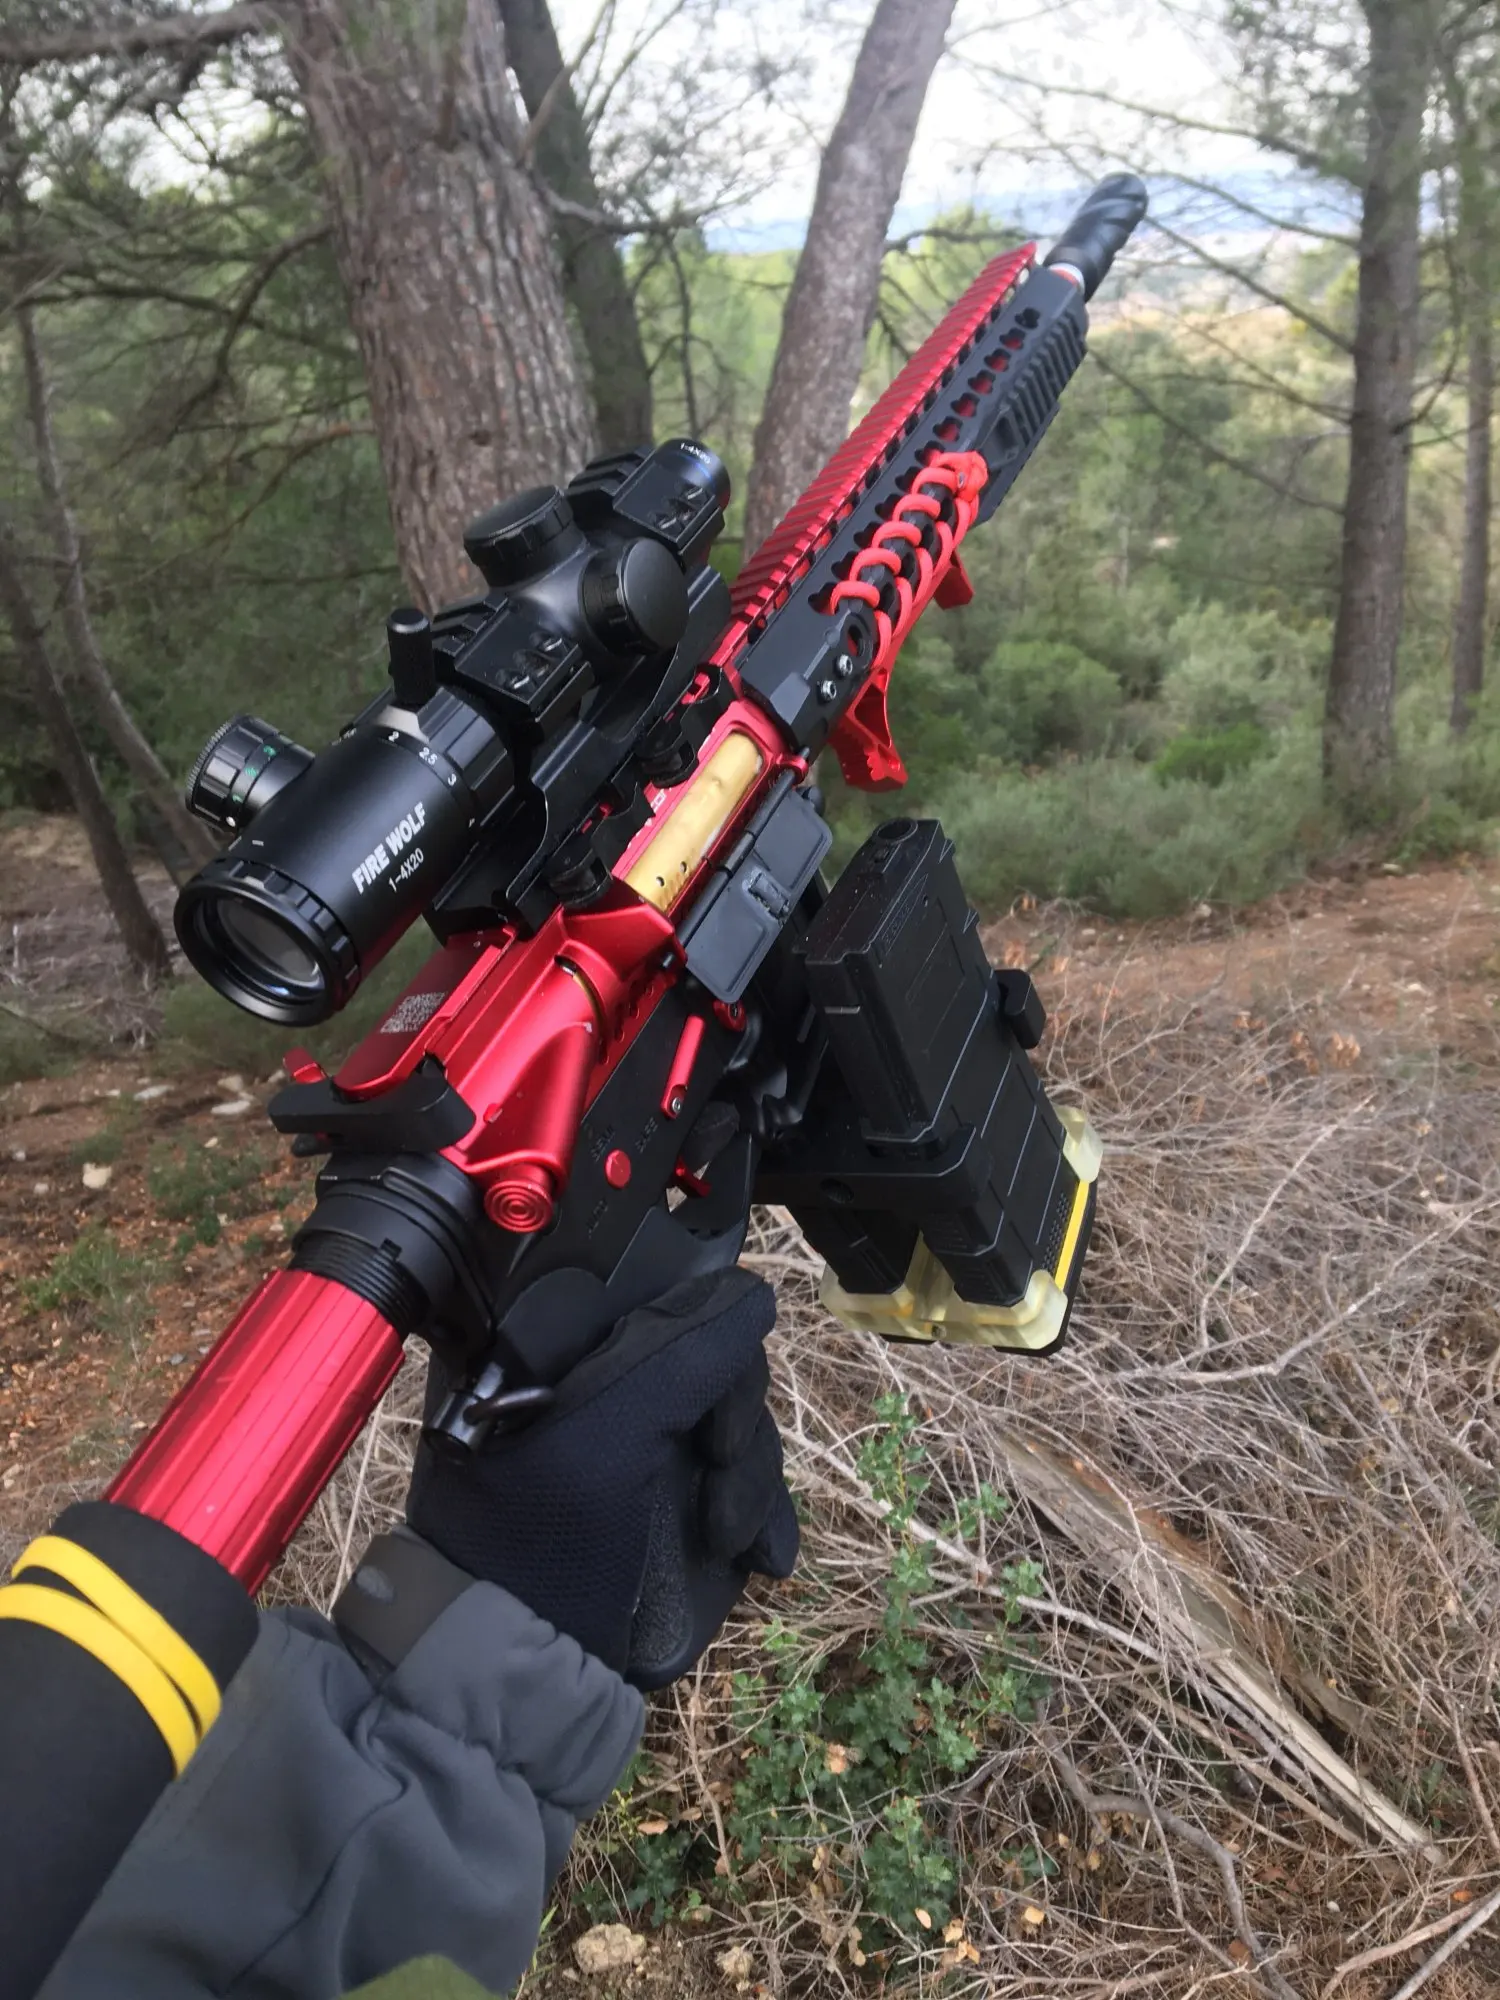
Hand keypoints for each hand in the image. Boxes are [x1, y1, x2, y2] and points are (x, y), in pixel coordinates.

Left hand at [405, 1267, 797, 1686]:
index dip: (704, 1333)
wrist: (538, 1669)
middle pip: (722, 1366)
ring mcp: (660, 1456)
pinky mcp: (693, 1509)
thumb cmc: (541, 1540)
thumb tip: (751, 1294)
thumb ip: (679, 1353)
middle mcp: (619, 1396)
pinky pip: (759, 1492)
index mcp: (574, 1358)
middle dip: (736, 1419)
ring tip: (725, 1533)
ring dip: (751, 1482)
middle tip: (717, 1459)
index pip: (666, 1303)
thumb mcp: (607, 1430)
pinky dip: (767, 1520)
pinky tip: (760, 1556)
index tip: (711, 1387)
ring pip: (748, 1431)